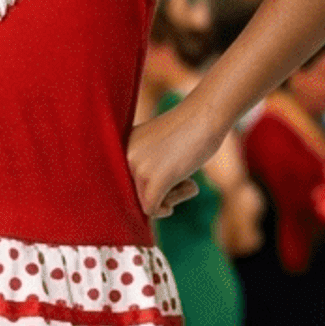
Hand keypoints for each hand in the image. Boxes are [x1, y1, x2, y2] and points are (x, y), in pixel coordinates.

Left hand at [127, 98, 214, 218]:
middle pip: (133, 194)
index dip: (145, 187)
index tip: (167, 175)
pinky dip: (166, 208)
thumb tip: (141, 202)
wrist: (205, 115)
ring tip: (187, 178)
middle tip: (180, 178)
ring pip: (143, 203)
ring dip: (168, 197)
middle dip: (157, 193)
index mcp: (119, 147)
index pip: (124, 182)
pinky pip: (152, 209)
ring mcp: (137, 168)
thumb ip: (143, 165)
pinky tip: (185, 187)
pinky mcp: (153, 179)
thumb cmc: (187, 129)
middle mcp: (123, 157)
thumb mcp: (155, 146)